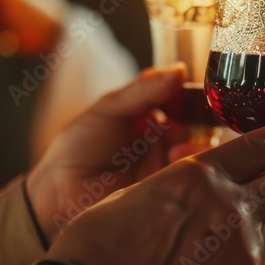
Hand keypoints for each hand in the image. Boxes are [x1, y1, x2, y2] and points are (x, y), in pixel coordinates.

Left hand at [27, 66, 195, 243]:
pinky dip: (190, 168)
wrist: (58, 193)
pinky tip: (175, 162)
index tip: (207, 93)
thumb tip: (180, 70)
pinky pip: (190, 179)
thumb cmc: (78, 149)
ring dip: (195, 148)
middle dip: (204, 123)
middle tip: (198, 121)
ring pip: (199, 154)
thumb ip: (144, 90)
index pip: (186, 103)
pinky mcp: (169, 194)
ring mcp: (169, 169)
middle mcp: (165, 143)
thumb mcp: (109, 110)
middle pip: (200, 129)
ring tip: (177, 149)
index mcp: (152, 119)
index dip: (198, 98)